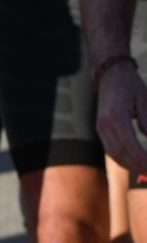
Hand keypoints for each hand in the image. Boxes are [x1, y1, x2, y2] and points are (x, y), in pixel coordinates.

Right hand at [97, 63, 146, 177]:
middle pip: (120, 154)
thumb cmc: (130, 86)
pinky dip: (124, 160)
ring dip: (131, 166)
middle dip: (139, 167)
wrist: (111, 75)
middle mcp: (104, 125)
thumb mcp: (144, 101)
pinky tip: (136, 163)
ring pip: (114, 155)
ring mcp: (100, 128)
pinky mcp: (101, 129)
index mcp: (115, 117)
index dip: (143, 160)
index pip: (129, 146)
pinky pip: (111, 150)